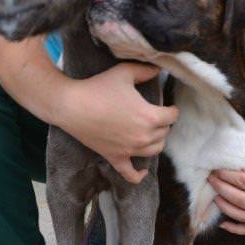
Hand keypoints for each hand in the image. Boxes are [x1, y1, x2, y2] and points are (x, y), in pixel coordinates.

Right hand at [57, 62, 177, 183]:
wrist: (72, 106)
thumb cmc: (98, 88)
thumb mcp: (124, 73)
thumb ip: (145, 71)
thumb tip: (159, 69)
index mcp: (150, 116)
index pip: (172, 116)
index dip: (171, 109)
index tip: (167, 106)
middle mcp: (143, 136)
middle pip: (164, 133)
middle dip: (162, 123)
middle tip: (155, 115)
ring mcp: (129, 150)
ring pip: (155, 150)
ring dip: (156, 141)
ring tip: (151, 133)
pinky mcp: (115, 158)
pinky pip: (131, 174)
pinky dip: (139, 175)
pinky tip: (143, 171)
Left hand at [207, 158, 244, 234]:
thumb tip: (242, 174)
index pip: (243, 183)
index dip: (228, 176)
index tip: (217, 170)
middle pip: (239, 199)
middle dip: (222, 188)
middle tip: (211, 180)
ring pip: (241, 216)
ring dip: (225, 206)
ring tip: (215, 196)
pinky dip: (235, 229)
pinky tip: (223, 223)